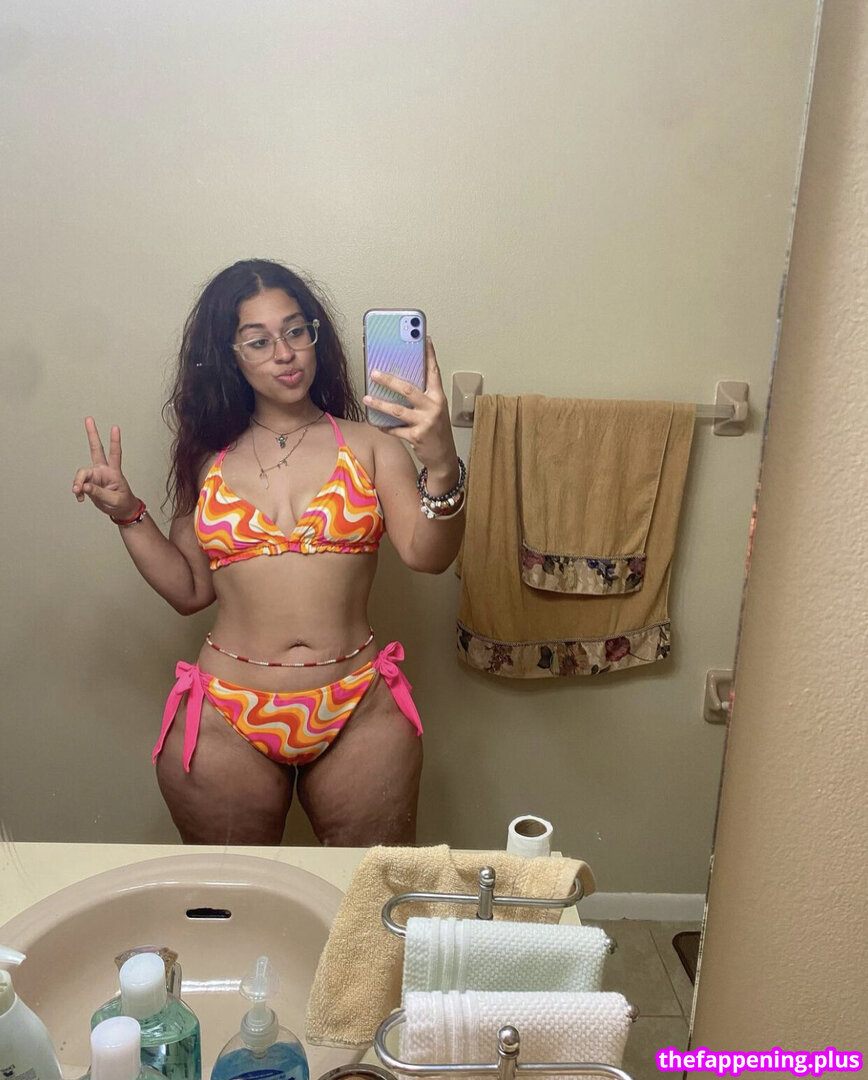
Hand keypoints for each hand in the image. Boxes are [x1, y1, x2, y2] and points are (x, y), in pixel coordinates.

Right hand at [72, 417, 138, 518]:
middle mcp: (103, 470)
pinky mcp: (90, 484)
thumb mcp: (113, 499)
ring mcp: (95, 476)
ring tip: (78, 492)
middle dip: (92, 434)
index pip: (115, 453)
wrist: (121, 511)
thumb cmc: (122, 503)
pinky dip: (78, 491)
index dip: (115, 441)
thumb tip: (84, 486)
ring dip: (78, 483)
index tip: (115, 428)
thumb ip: (98, 492)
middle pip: (96, 449)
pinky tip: (80, 497)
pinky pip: (80, 485)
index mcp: (113, 472)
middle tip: (89, 419)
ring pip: (82, 473)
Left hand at [363, 337, 457, 472]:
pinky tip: (375, 422)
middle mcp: (433, 407)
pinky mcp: (416, 437)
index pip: (433, 372)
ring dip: (380, 404)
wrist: (443, 456)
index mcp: (438, 397)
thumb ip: (423, 397)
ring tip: (367, 399)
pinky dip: (384, 426)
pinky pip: (395, 429)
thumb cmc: (437, 430)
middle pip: (408, 389)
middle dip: (389, 380)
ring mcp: (425, 422)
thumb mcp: (435, 410)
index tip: (425, 339)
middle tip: (374, 373)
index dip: (429, 355)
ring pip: (397, 410)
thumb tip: (399, 383)